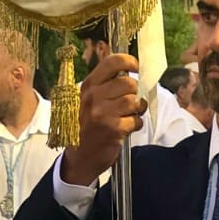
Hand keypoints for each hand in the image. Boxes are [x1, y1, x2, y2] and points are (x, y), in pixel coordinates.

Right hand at [59, 53, 146, 187]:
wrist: (80, 157)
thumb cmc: (88, 124)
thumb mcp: (90, 99)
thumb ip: (106, 84)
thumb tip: (131, 69)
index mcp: (89, 85)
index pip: (112, 62)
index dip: (130, 62)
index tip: (137, 67)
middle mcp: (93, 96)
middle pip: (128, 83)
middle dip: (136, 92)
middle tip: (132, 100)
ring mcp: (102, 113)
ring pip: (134, 101)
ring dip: (138, 108)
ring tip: (131, 113)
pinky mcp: (112, 130)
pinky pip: (136, 120)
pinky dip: (136, 123)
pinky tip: (128, 127)